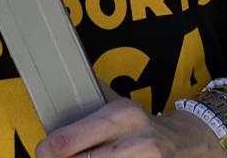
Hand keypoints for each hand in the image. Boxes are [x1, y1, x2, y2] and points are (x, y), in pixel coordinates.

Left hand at [37, 93, 218, 157]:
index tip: (44, 149)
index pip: (68, 142)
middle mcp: (134, 142)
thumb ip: (90, 94)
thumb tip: (58, 76)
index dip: (48, 149)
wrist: (182, 141)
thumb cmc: (138, 123)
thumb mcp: (117, 103)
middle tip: (51, 157)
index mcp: (121, 116)